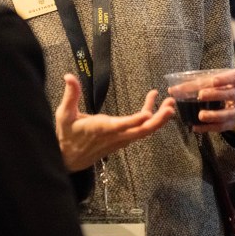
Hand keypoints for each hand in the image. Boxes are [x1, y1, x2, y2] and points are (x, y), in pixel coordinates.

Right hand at [55, 74, 175, 171]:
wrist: (69, 159)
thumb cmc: (67, 135)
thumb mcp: (64, 114)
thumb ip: (71, 95)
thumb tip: (69, 76)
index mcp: (100, 129)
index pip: (119, 126)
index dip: (133, 121)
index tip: (146, 114)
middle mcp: (114, 136)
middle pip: (140, 131)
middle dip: (157, 120)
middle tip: (170, 107)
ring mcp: (120, 140)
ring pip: (143, 132)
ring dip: (158, 119)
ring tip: (169, 103)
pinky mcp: (122, 140)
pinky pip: (140, 131)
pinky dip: (149, 119)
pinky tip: (154, 105)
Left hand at [170, 68, 234, 133]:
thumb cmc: (222, 86)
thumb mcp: (215, 80)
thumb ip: (197, 83)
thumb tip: (172, 90)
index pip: (233, 77)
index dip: (224, 79)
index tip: (213, 81)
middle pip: (229, 94)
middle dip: (215, 95)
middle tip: (201, 95)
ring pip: (228, 113)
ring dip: (214, 115)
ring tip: (200, 115)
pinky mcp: (234, 122)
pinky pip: (222, 127)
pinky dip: (209, 128)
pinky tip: (197, 127)